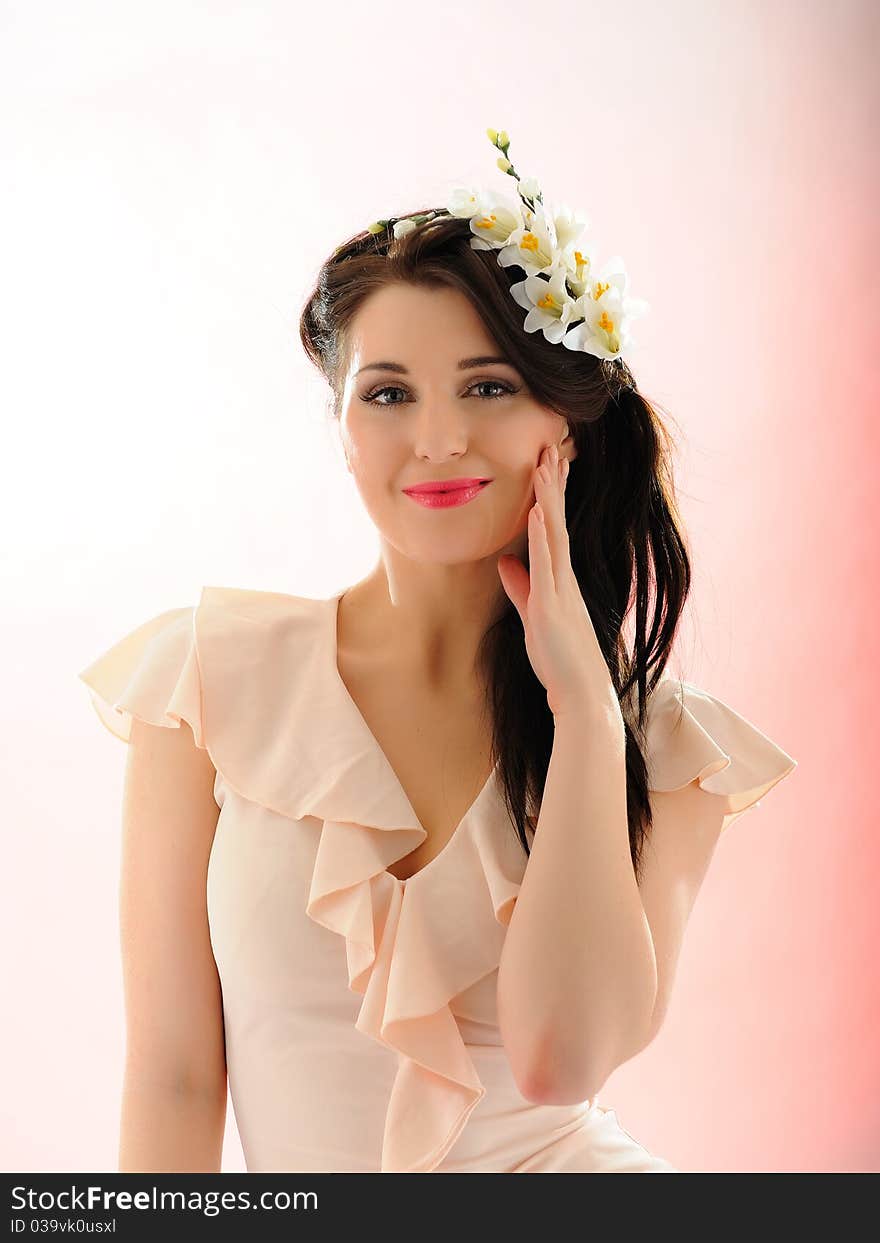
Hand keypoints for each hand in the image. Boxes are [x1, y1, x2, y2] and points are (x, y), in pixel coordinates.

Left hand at [497, 443, 623, 728]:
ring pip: (553, 533)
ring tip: (546, 464)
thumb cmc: (558, 659)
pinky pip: (547, 563)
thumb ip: (520, 587)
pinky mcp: (551, 606)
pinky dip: (541, 535)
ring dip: (548, 498)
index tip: (548, 464)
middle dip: (553, 484)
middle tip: (551, 446)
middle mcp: (564, 578)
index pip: (553, 528)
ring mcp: (560, 590)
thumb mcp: (532, 615)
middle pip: (555, 521)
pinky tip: (537, 511)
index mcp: (560, 579)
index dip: (550, 496)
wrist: (581, 694)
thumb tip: (506, 563)